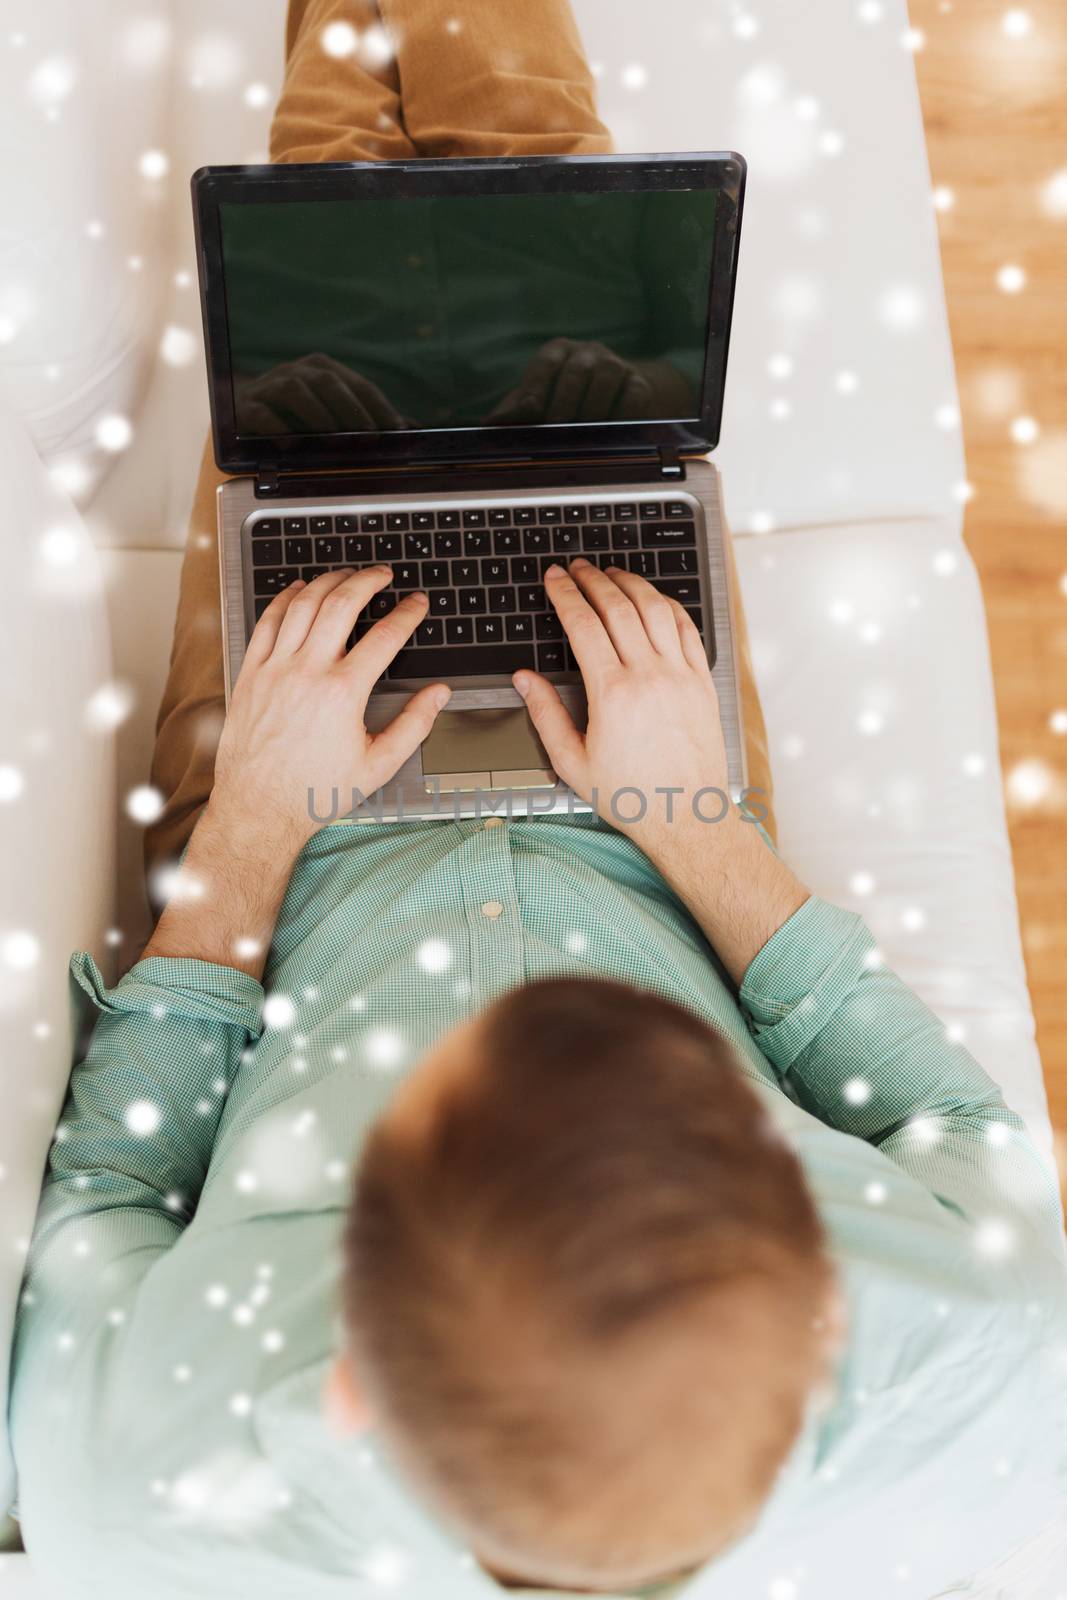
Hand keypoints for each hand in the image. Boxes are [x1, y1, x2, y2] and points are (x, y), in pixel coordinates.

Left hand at [211, 567, 450, 856]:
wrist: (260, 808)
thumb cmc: (315, 791)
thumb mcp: (378, 765)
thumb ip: (414, 725)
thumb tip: (437, 695)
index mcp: (343, 693)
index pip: (385, 636)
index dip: (408, 613)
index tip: (418, 603)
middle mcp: (307, 672)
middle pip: (341, 604)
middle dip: (367, 580)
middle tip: (383, 574)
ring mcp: (275, 669)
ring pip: (303, 605)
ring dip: (328, 581)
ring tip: (347, 575)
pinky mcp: (251, 674)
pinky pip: (267, 622)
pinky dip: (286, 598)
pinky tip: (299, 589)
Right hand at [235, 353, 406, 432]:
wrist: (242, 408)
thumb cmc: (296, 412)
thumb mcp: (332, 410)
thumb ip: (367, 417)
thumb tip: (413, 428)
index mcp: (322, 369)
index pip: (358, 384)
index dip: (380, 407)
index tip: (398, 431)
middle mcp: (297, 371)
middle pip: (328, 382)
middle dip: (352, 410)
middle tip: (370, 437)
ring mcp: (269, 385)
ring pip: (294, 390)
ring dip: (318, 415)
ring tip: (334, 440)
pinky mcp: (246, 406)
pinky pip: (262, 412)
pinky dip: (277, 427)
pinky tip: (291, 445)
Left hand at [486, 338, 656, 424]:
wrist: (612, 400)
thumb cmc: (562, 403)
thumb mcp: (536, 404)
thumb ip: (514, 412)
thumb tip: (489, 425)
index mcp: (556, 352)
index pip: (545, 365)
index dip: (537, 389)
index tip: (531, 415)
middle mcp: (586, 352)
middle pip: (576, 372)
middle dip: (564, 405)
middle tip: (556, 434)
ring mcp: (615, 364)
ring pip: (607, 378)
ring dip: (593, 410)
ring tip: (582, 438)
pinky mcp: (639, 383)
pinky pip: (634, 395)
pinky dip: (623, 415)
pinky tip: (612, 435)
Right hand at [514, 559, 808, 982]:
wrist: (685, 816)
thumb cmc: (631, 796)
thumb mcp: (572, 763)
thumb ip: (545, 715)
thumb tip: (525, 679)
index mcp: (612, 694)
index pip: (584, 625)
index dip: (566, 595)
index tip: (555, 579)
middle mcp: (649, 677)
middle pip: (619, 608)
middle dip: (594, 580)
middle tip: (578, 568)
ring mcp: (680, 676)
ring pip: (656, 610)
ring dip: (632, 584)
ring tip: (612, 573)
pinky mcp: (702, 682)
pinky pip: (687, 629)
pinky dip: (668, 606)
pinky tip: (654, 599)